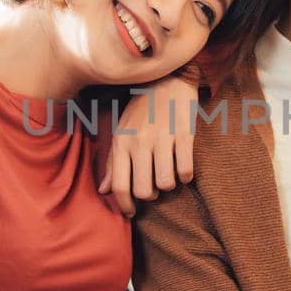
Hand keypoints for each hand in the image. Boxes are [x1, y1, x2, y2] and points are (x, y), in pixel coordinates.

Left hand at [100, 74, 199, 216]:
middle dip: (149, 195)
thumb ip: (113, 162)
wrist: (167, 79)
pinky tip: (183, 168)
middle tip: (153, 189)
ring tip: (168, 176)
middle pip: (143, 190)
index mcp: (122, 142)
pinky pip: (186, 170)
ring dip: (168, 186)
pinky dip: (185, 176)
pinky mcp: (184, 134)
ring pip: (166, 184)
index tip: (131, 212)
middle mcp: (140, 141)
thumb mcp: (121, 132)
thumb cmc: (141, 110)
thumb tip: (104, 191)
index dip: (125, 205)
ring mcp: (163, 138)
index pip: (120, 185)